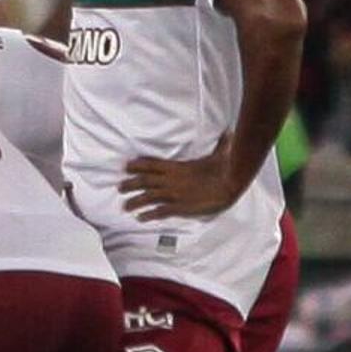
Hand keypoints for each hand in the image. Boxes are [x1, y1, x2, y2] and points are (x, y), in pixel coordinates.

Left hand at [119, 152, 247, 217]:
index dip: (138, 165)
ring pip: (148, 197)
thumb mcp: (219, 153)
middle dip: (130, 184)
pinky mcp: (180, 207)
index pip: (152, 164)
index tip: (127, 166)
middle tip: (119, 187)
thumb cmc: (225, 168)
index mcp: (177, 166)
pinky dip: (149, 215)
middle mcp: (172, 180)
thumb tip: (228, 133)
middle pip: (145, 181)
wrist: (230, 184)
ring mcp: (175, 194)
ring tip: (125, 206)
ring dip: (135, 201)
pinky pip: (160, 211)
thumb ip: (220, 144)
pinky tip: (141, 218)